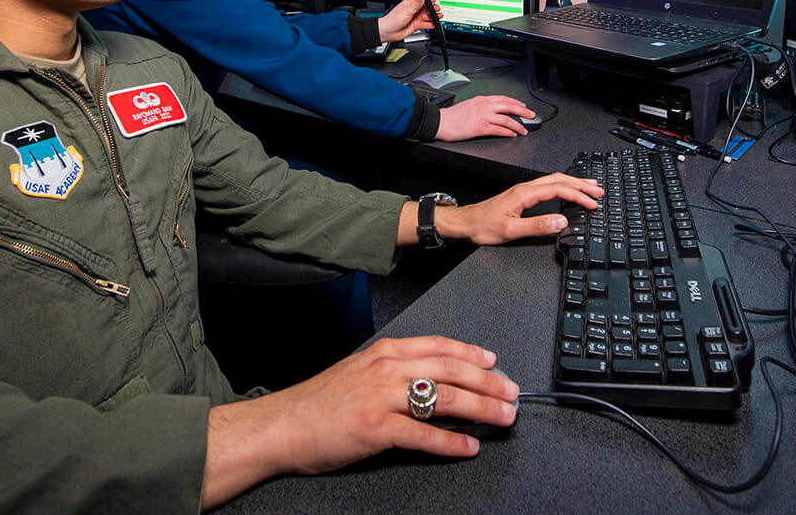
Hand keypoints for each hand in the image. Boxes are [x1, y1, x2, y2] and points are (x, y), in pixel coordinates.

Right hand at [202, 337, 516, 504]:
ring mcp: (382, 397)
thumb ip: (395, 370)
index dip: (473, 355)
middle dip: (489, 384)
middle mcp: (387, 369)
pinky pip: (423, 434)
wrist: (283, 424)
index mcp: (385, 351)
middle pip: (452, 371)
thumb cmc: (321, 401)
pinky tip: (468, 448)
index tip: (495, 364)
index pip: (440, 346)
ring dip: (481, 410)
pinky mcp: (376, 428)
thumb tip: (435, 380)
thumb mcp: (360, 370)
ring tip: (503, 419)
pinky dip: (451, 443)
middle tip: (513, 395)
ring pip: (445, 399)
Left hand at [376, 0, 439, 41]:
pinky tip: (434, 24)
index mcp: (411, 3)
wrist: (389, 32)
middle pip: (427, 7)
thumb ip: (416, 4)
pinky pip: (426, 24)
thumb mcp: (406, 10)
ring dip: (434, 16)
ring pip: (427, 16)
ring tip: (438, 17)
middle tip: (437, 10)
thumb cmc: (393, 20)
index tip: (434, 1)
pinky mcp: (416, 25)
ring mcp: (415, 17)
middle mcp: (414, 10)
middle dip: (433, 8)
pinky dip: (431, 24)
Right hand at [434, 95, 535, 140]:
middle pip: (508, 106)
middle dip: (522, 111)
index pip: (503, 99)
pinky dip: (508, 132)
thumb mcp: (468, 105)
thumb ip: (481, 107)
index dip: (515, 102)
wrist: (440, 122)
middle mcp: (483, 106)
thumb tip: (492, 112)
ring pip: (507, 118)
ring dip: (518, 125)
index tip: (522, 106)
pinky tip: (513, 134)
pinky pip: (499, 129)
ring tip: (524, 130)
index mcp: (481, 100)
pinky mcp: (480, 127)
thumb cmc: (451, 117)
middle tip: (531, 115)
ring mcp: (483, 116)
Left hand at [436, 172, 603, 244]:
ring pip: (553, 180)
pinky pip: (547, 185)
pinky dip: (562, 186)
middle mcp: (525, 188)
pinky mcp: (521, 195)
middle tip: (598, 190)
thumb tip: (561, 222)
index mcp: (524, 194)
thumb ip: (537, 226)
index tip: (592, 203)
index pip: (558, 190)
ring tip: (589, 187)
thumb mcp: (511, 230)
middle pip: (559, 180)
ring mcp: (523, 190)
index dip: (578, 195)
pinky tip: (566, 190)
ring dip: (573, 183)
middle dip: (581, 184)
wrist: (466, 223)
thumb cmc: (483, 226)